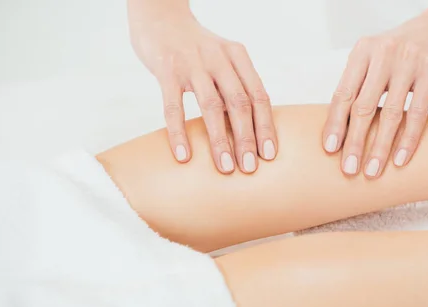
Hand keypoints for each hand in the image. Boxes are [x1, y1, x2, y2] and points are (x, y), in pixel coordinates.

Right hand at [129, 12, 275, 173]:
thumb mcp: (222, 58)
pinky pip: (174, 106)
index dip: (265, 126)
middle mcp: (218, 58)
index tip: (269, 154)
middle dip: (246, 139)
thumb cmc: (195, 48)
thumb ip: (234, 86)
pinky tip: (184, 155)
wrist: (159, 17)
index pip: (259, 95)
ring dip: (219, 140)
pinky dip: (180, 133)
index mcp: (238, 56)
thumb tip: (249, 130)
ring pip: (211, 106)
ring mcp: (192, 63)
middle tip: (249, 168)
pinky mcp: (166, 69)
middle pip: (239, 103)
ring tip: (225, 167)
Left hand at [323, 9, 427, 177]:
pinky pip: (417, 112)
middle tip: (348, 169)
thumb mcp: (378, 56)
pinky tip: (401, 159)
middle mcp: (382, 54)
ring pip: (389, 114)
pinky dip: (408, 139)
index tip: (330, 149)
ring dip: (379, 147)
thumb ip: (361, 83)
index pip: (343, 93)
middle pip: (362, 107)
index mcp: (362, 51)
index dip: (335, 123)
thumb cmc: (408, 47)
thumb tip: (342, 125)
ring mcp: (408, 61)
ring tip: (373, 171)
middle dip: (353, 142)